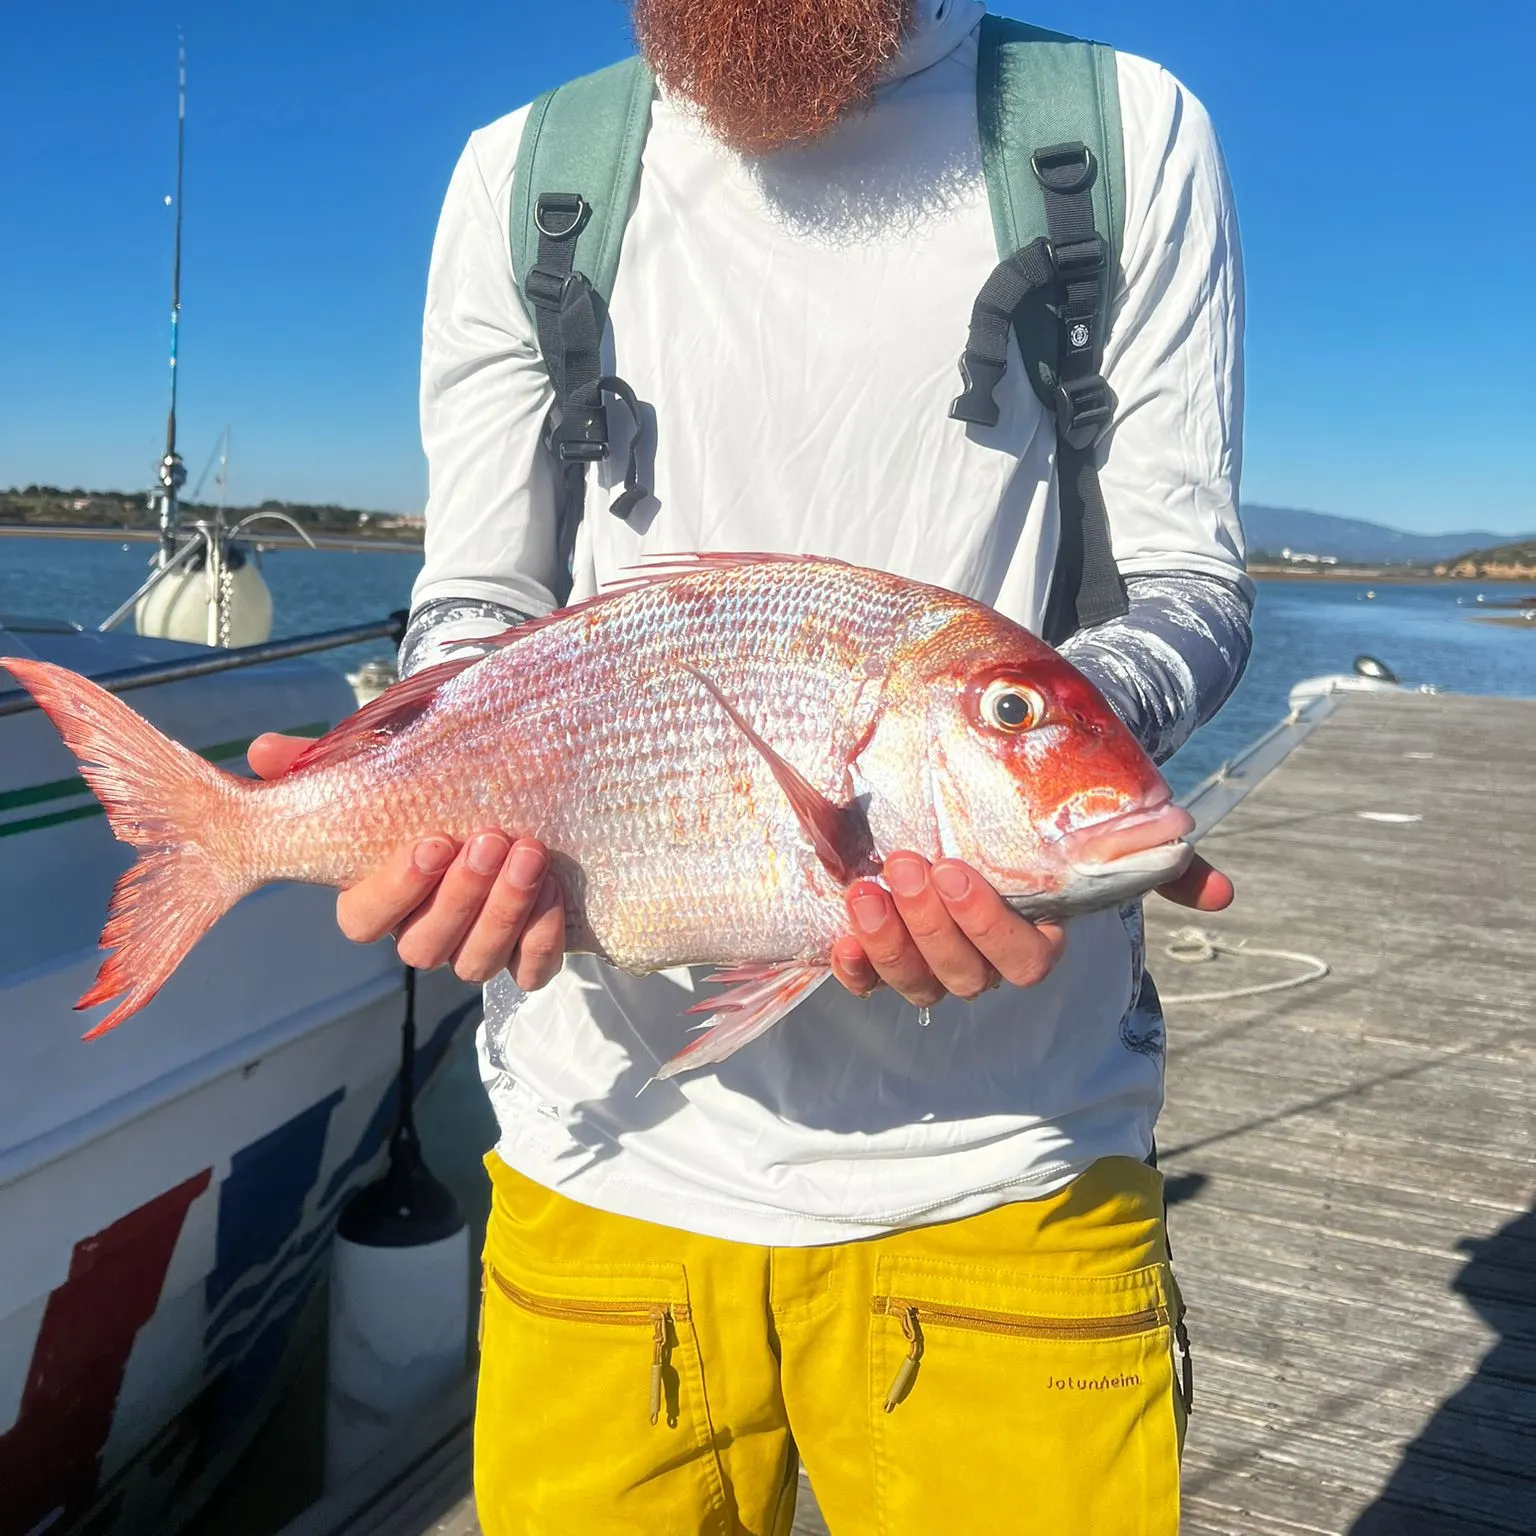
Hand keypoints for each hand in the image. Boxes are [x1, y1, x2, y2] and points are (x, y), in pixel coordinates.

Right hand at [247, 733, 565, 988]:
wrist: (515, 798)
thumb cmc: (434, 790)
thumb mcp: (381, 763)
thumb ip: (320, 761)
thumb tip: (264, 750)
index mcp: (377, 897)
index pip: (363, 920)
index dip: (395, 890)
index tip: (430, 844)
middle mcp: (423, 932)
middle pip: (424, 947)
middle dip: (460, 896)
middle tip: (488, 840)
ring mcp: (474, 949)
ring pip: (476, 962)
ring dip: (504, 911)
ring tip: (530, 854)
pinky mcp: (526, 955)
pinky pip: (531, 971)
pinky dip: (542, 938)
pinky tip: (554, 891)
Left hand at [829, 850, 1232, 1005]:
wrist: (980, 788)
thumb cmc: (1042, 812)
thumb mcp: (1099, 823)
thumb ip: (1156, 858)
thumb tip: (1223, 896)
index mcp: (1036, 935)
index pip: (1022, 957)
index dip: (987, 924)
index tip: (958, 869)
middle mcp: (982, 959)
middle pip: (964, 975)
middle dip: (934, 926)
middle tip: (908, 864)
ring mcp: (930, 960)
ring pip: (915, 981)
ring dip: (890, 942)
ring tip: (868, 887)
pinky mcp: (882, 951)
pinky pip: (866, 979)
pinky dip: (853, 966)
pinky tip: (840, 932)